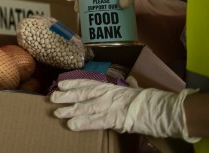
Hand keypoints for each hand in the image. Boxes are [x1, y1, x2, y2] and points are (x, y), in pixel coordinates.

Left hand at [51, 79, 199, 141]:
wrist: (155, 109)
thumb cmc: (145, 100)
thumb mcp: (132, 89)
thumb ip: (125, 86)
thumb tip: (130, 82)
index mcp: (109, 86)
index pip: (87, 82)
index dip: (72, 82)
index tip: (60, 82)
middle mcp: (105, 94)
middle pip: (82, 94)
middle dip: (66, 96)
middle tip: (52, 98)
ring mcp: (108, 106)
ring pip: (85, 107)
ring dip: (70, 110)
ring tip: (57, 113)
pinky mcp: (112, 119)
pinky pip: (95, 121)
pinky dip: (82, 123)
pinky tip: (72, 125)